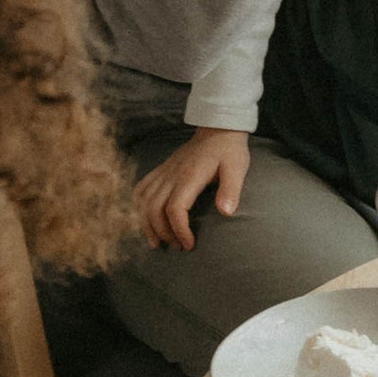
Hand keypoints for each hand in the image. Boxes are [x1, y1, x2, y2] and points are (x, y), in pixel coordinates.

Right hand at [134, 125, 249, 249]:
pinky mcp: (162, 171)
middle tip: (177, 247)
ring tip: (157, 242)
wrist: (218, 129)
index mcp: (189, 176)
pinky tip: (147, 219)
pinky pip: (142, 189)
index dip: (179, 230)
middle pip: (154, 208)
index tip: (189, 245)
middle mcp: (172, 174)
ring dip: (147, 224)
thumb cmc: (229, 151)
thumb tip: (226, 213)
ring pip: (144, 201)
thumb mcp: (237, 168)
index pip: (175, 208)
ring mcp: (164, 172)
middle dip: (162, 232)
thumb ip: (231, 190)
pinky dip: (140, 207)